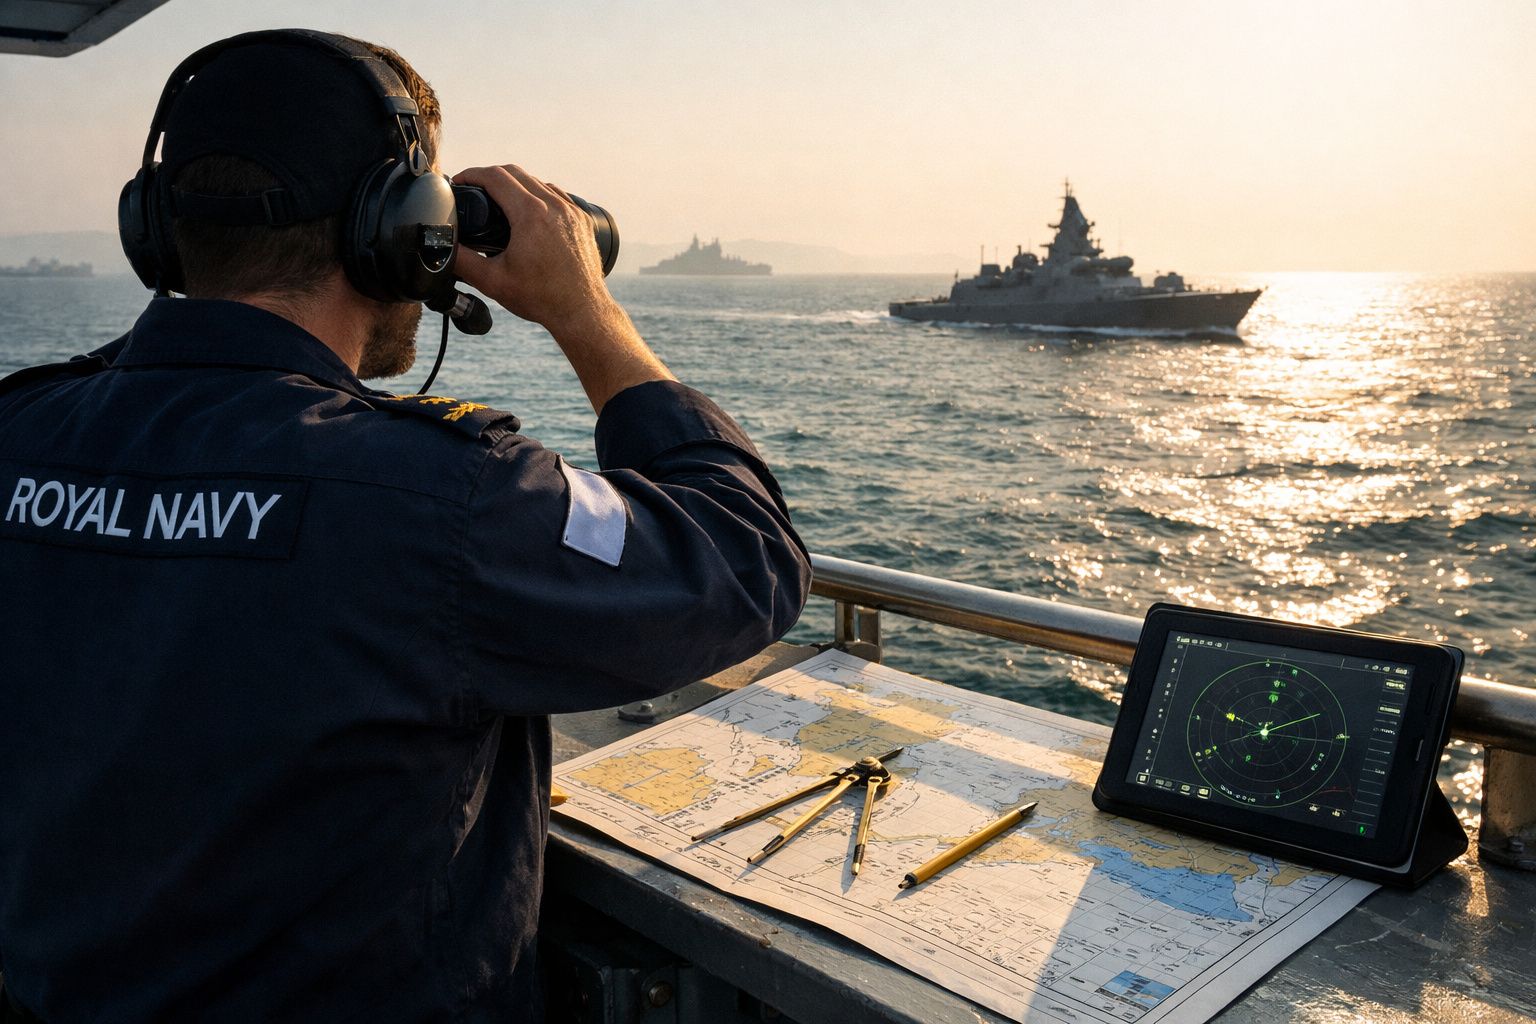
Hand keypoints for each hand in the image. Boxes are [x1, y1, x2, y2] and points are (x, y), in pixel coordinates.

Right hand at [448, 163, 673, 412]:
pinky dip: (538, 195)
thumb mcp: (492, 280)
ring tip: (498, 199)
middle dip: (489, 176)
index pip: (494, 176)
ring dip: (515, 184)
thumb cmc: (542, 299)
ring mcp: (571, 211)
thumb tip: (441, 247)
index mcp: (531, 214)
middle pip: (515, 173)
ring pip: (537, 182)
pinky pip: (557, 195)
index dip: (471, 174)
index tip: (459, 181)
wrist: (581, 312)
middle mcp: (554, 206)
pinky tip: (529, 209)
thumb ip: (461, 260)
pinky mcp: (582, 220)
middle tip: (473, 189)